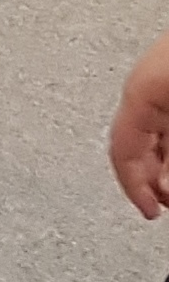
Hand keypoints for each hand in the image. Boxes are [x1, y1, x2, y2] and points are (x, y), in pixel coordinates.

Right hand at [113, 28, 168, 217]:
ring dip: (157, 159)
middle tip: (161, 201)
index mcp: (131, 92)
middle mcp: (135, 82)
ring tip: (166, 182)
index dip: (132, 188)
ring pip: (149, 128)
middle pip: (132, 141)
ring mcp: (154, 74)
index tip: (149, 211)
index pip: (118, 153)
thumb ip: (164, 157)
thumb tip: (159, 189)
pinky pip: (160, 113)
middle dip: (147, 176)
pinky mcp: (164, 69)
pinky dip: (164, 139)